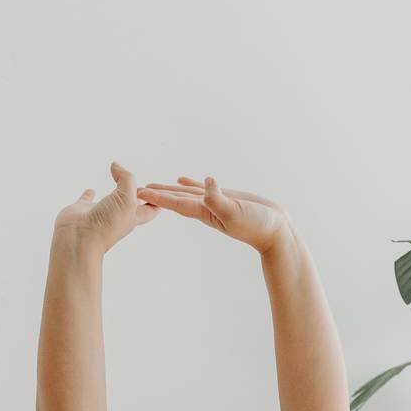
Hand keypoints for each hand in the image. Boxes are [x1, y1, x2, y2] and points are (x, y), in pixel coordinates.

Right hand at [53, 161, 158, 257]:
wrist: (79, 239)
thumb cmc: (107, 224)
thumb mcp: (127, 198)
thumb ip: (126, 178)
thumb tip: (116, 165)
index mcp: (133, 216)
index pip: (151, 208)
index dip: (157, 200)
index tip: (163, 192)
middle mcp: (118, 216)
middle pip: (132, 204)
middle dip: (138, 195)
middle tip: (142, 185)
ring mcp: (100, 212)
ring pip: (109, 200)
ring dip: (114, 191)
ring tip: (116, 179)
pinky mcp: (83, 210)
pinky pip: (86, 200)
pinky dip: (88, 194)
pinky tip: (90, 190)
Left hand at [138, 176, 291, 253]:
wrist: (275, 231)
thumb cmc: (257, 225)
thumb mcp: (236, 212)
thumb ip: (220, 199)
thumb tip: (208, 183)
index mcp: (205, 212)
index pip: (176, 203)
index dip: (157, 197)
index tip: (138, 194)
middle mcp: (206, 208)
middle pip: (175, 199)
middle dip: (156, 195)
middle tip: (134, 191)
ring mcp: (215, 203)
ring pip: (186, 193)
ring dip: (169, 190)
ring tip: (153, 185)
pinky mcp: (225, 197)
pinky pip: (202, 189)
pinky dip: (190, 184)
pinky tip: (182, 179)